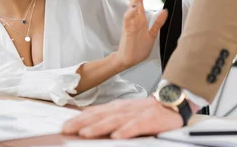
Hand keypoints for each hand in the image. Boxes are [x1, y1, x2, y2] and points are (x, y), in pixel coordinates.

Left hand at [62, 96, 182, 138]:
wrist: (173, 101)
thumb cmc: (147, 110)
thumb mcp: (124, 112)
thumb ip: (107, 116)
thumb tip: (85, 122)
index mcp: (116, 107)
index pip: (94, 112)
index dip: (78, 119)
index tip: (64, 127)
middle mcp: (124, 109)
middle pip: (100, 116)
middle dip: (82, 123)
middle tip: (67, 130)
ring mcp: (137, 113)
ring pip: (115, 120)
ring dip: (99, 126)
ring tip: (85, 133)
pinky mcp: (151, 119)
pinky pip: (137, 125)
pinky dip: (127, 130)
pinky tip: (117, 136)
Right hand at [117, 0, 166, 68]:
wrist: (129, 60)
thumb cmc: (138, 48)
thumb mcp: (152, 34)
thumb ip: (158, 22)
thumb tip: (165, 10)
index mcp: (140, 18)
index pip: (140, 1)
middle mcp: (134, 19)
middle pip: (135, 0)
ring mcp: (130, 24)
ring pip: (132, 7)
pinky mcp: (127, 30)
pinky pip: (128, 20)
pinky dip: (130, 12)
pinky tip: (134, 6)